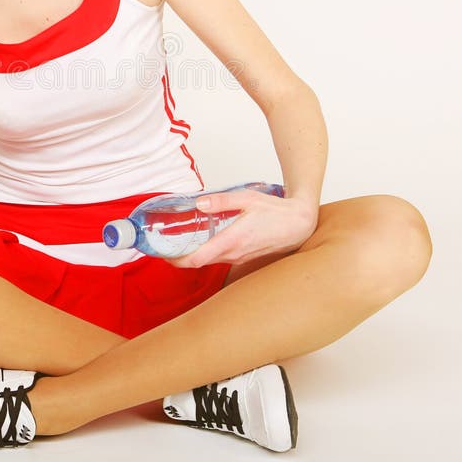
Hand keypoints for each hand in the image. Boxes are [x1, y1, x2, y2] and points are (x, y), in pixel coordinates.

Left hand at [169, 187, 318, 268]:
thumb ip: (222, 201)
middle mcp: (234, 254)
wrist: (299, 225)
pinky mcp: (244, 258)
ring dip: (193, 257)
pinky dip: (207, 254)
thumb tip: (199, 203)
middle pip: (199, 263)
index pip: (197, 259)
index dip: (177, 260)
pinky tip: (203, 242)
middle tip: (164, 248)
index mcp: (232, 240)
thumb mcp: (247, 198)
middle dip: (179, 258)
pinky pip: (221, 260)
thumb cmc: (276, 211)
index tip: (163, 254)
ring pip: (210, 262)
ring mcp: (239, 258)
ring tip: (179, 243)